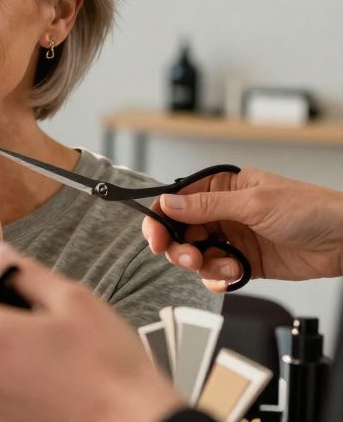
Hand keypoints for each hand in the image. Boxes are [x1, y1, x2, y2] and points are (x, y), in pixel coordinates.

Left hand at [0, 243, 184, 421]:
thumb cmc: (110, 369)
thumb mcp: (74, 301)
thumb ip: (29, 273)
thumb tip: (3, 256)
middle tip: (34, 322)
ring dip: (7, 354)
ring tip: (52, 354)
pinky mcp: (6, 421)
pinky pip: (1, 390)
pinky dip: (18, 380)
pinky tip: (53, 378)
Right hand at [142, 167, 342, 290]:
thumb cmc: (310, 210)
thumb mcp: (254, 204)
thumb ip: (206, 206)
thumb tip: (168, 203)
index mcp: (223, 188)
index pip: (177, 201)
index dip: (160, 219)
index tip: (154, 238)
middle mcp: (224, 212)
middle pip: (181, 231)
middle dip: (180, 247)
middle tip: (189, 257)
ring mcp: (233, 238)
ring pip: (196, 254)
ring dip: (203, 265)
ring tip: (225, 267)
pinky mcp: (244, 262)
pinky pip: (217, 272)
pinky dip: (219, 278)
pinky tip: (234, 275)